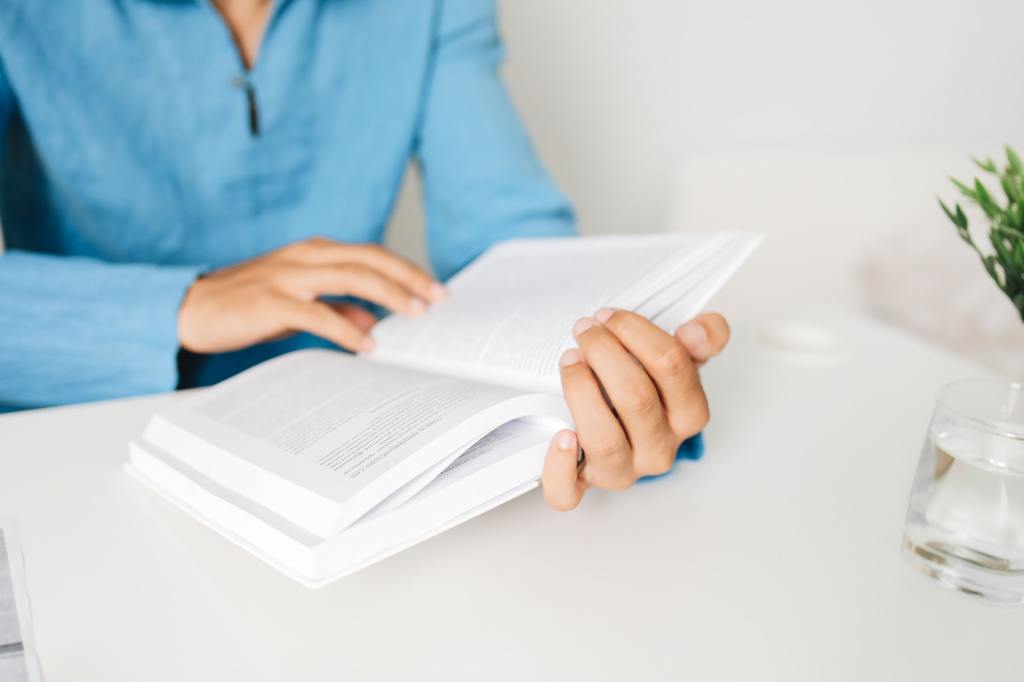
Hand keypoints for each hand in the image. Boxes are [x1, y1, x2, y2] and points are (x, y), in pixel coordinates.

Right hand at [178, 237, 444, 353]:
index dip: (406, 270)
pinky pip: (317, 314)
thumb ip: (335, 307)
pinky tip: (367, 344)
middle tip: (439, 300)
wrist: (190, 309)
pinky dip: (346, 328)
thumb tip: (373, 320)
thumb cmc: (248, 305)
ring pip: (350, 277)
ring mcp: (287, 277)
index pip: (371, 254)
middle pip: (369, 260)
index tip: (436, 289)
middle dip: (408, 278)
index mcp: (314, 252)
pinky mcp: (271, 303)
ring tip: (416, 315)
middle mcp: (305, 257)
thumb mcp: (298, 302)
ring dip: (388, 295)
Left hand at [541, 310, 729, 509]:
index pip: (673, 367)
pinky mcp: (583, 484)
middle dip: (604, 353)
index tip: (609, 316)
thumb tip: (695, 332)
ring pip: (604, 439)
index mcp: (689, 416)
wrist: (621, 425)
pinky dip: (559, 466)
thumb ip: (705, 337)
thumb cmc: (648, 390)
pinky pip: (568, 492)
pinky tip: (560, 433)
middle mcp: (659, 448)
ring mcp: (622, 470)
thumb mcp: (683, 359)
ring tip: (570, 360)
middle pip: (636, 398)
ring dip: (581, 391)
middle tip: (585, 329)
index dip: (636, 332)